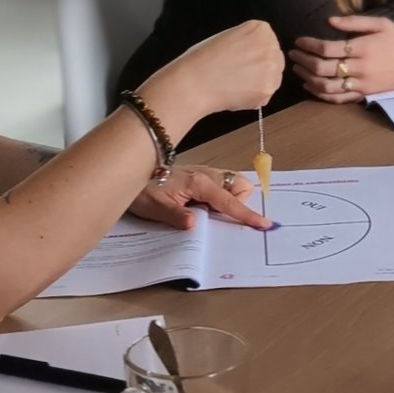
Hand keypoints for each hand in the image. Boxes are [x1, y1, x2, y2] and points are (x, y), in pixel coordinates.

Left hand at [129, 160, 271, 229]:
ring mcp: (205, 173)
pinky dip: (223, 195)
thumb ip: (176, 216)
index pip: (230, 201)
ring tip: (210, 213)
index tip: (262, 224)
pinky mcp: (200, 175)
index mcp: (200, 183)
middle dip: (239, 201)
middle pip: (241, 185)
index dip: (246, 213)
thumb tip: (194, 224)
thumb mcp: (155, 207)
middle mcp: (207, 175)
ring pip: (233, 182)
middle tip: (218, 217)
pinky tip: (205, 206)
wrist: (131, 168)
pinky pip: (222, 183)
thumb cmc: (142, 189)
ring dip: (230, 197)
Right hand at [179, 19, 283, 116]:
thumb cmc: (203, 57)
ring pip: (273, 79)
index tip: (241, 60)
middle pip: (275, 60)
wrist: (194, 82)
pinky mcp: (268, 89)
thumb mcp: (229, 37)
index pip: (269, 42)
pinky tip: (236, 94)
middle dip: (262, 69)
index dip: (255, 54)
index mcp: (261, 29)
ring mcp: (272, 69)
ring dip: (260, 84)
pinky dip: (253, 99)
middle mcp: (271, 46)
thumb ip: (248, 42)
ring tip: (236, 85)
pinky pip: (266, 96)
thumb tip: (255, 56)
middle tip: (240, 75)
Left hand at [290, 14, 393, 102]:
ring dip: (307, 78)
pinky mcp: (364, 95)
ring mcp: (361, 84)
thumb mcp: (381, 24)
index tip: (299, 40)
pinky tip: (310, 86)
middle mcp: (360, 68)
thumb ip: (354, 21)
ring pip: (326, 86)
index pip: (326, 48)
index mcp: (362, 48)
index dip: (308, 44)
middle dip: (303, 60)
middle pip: (322, 68)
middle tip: (292, 54)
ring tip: (298, 69)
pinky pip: (338, 99)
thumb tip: (329, 20)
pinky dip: (320, 94)